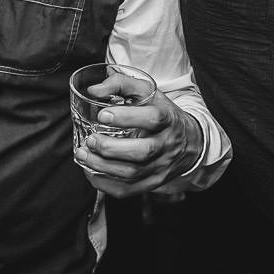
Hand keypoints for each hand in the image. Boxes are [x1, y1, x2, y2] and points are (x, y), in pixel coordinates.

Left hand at [73, 86, 203, 198]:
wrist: (189, 141)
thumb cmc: (161, 113)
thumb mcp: (148, 92)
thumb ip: (121, 83)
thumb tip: (94, 90)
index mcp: (168, 118)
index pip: (153, 118)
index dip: (127, 117)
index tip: (102, 115)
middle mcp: (168, 144)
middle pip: (142, 152)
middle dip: (111, 148)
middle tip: (90, 140)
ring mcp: (162, 166)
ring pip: (132, 173)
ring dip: (103, 166)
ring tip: (83, 154)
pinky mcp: (154, 182)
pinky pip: (128, 190)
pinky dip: (106, 184)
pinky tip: (92, 172)